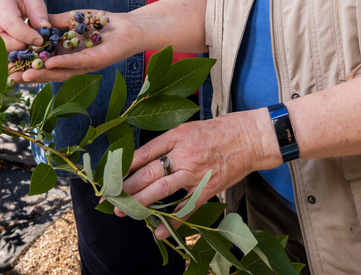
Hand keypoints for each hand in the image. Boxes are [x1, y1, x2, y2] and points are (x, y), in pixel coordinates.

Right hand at [0, 0, 48, 55]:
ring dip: (9, 53)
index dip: (26, 35)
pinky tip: (15, 50)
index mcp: (0, 1)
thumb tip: (45, 29)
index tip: (40, 40)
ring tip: (24, 46)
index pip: (10, 24)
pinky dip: (1, 55)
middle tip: (32, 44)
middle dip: (17, 46)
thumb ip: (39, 11)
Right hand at [13, 11, 137, 83]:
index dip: (26, 65)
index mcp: (67, 54)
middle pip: (48, 72)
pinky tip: (49, 63)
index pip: (43, 62)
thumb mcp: (73, 19)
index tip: (6, 66)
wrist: (130, 25)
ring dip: (42, 74)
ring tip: (24, 76)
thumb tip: (34, 21)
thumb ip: (55, 22)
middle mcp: (74, 64)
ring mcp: (86, 64)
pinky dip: (63, 62)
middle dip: (29, 76)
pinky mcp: (98, 60)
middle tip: (9, 78)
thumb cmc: (103, 23)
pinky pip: (78, 62)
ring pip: (61, 72)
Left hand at [116, 110, 278, 237]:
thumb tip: (143, 159)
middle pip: (148, 173)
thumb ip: (168, 142)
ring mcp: (196, 174)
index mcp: (178, 136)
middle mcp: (185, 154)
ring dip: (140, 203)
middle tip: (109, 198)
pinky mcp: (208, 189)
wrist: (250, 138)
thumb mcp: (190, 128)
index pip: (144, 153)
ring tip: (124, 211)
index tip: (109, 176)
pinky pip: (185, 208)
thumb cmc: (220, 130)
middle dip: (126, 188)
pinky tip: (157, 231)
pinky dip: (171, 221)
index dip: (124, 166)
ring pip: (161, 191)